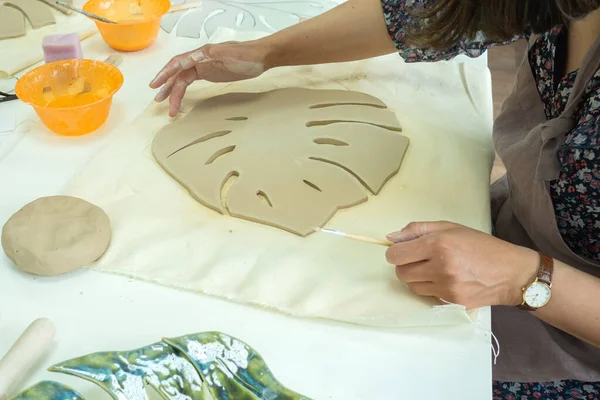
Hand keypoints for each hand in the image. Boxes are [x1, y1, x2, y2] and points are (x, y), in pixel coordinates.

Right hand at [149, 40, 271, 116]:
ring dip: (174, 92)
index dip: (165, 73)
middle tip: (159, 101)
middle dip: (167, 87)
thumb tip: (198, 54)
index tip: (156, 84)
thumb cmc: (247, 54)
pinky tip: (179, 99)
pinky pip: (190, 82)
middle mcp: (199, 58)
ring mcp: (203, 66)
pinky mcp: (208, 73)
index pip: (178, 63)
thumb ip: (215, 53)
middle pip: (177, 73)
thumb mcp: (231, 53)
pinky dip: (183, 91)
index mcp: (202, 53)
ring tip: (170, 108)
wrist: (261, 57)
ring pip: (182, 79)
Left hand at [385, 221, 538, 308]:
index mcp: (438, 244)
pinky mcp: (451, 301)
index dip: (395, 252)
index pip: (396, 255)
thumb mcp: (452, 228)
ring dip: (416, 277)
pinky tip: (445, 280)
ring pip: (411, 286)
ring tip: (433, 269)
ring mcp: (446, 287)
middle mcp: (440, 266)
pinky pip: (427, 295)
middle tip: (420, 259)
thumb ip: (419, 229)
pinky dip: (430, 288)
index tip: (403, 250)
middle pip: (401, 272)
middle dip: (405, 265)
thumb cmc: (482, 246)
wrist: (512, 273)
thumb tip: (392, 237)